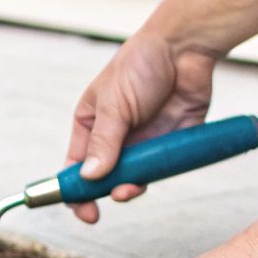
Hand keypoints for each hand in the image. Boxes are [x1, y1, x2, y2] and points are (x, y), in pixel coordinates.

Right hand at [65, 31, 217, 222]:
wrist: (185, 49)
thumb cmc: (141, 64)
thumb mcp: (114, 104)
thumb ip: (104, 143)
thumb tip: (89, 177)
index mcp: (91, 123)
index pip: (75, 163)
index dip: (73, 188)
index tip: (78, 208)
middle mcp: (115, 136)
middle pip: (103, 177)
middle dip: (101, 193)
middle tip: (100, 209)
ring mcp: (143, 141)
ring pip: (132, 178)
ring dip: (128, 188)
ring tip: (128, 189)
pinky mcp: (169, 143)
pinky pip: (160, 169)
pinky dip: (154, 178)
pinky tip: (147, 179)